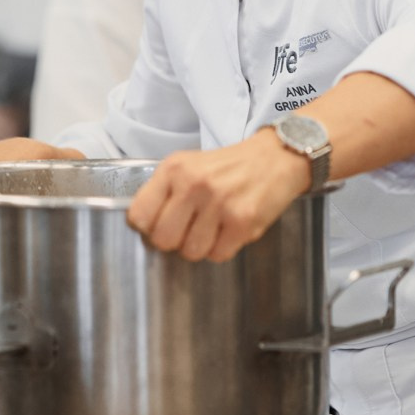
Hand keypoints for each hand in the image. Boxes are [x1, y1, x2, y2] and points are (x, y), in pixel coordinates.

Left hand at [127, 129, 309, 263]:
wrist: (275, 158)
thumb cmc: (229, 166)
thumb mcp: (188, 165)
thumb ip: (164, 192)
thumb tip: (144, 227)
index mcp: (174, 169)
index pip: (139, 215)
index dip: (147, 227)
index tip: (158, 225)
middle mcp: (193, 184)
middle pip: (163, 240)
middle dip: (173, 242)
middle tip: (186, 231)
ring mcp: (219, 203)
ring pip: (190, 252)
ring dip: (199, 247)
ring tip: (211, 229)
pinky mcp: (242, 221)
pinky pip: (217, 255)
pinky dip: (222, 249)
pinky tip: (228, 230)